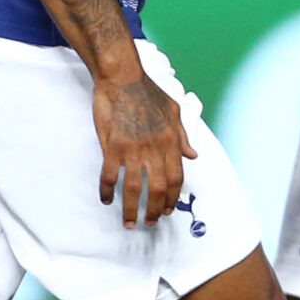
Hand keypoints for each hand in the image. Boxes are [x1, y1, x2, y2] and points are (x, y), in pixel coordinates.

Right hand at [93, 70, 195, 227]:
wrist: (122, 77)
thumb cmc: (147, 91)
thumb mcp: (173, 111)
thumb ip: (183, 135)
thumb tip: (193, 156)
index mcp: (170, 141)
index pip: (176, 178)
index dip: (173, 198)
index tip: (168, 210)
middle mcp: (153, 148)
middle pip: (157, 189)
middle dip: (155, 210)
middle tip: (150, 222)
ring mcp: (132, 149)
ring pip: (133, 188)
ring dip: (131, 209)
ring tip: (129, 222)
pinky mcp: (112, 146)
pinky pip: (109, 175)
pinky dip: (107, 191)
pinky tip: (106, 200)